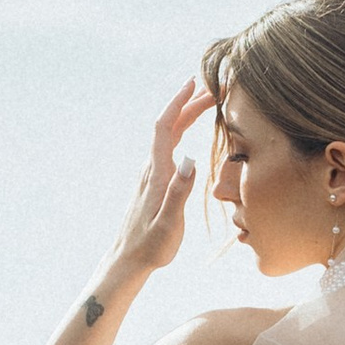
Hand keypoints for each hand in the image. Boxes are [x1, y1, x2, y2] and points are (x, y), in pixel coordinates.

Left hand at [110, 80, 212, 278]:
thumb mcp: (168, 223)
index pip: (165, 127)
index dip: (179, 103)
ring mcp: (153, 173)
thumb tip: (190, 158)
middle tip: (216, 89)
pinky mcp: (156, 180)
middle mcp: (152, 168)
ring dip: (187, 114)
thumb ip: (179, 192)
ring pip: (170, 134)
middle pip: (170, 126)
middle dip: (190, 103)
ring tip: (208, 101)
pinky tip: (191, 130)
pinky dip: (183, 129)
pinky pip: (170, 145)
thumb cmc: (151, 246)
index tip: (195, 84)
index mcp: (157, 174)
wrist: (129, 260)